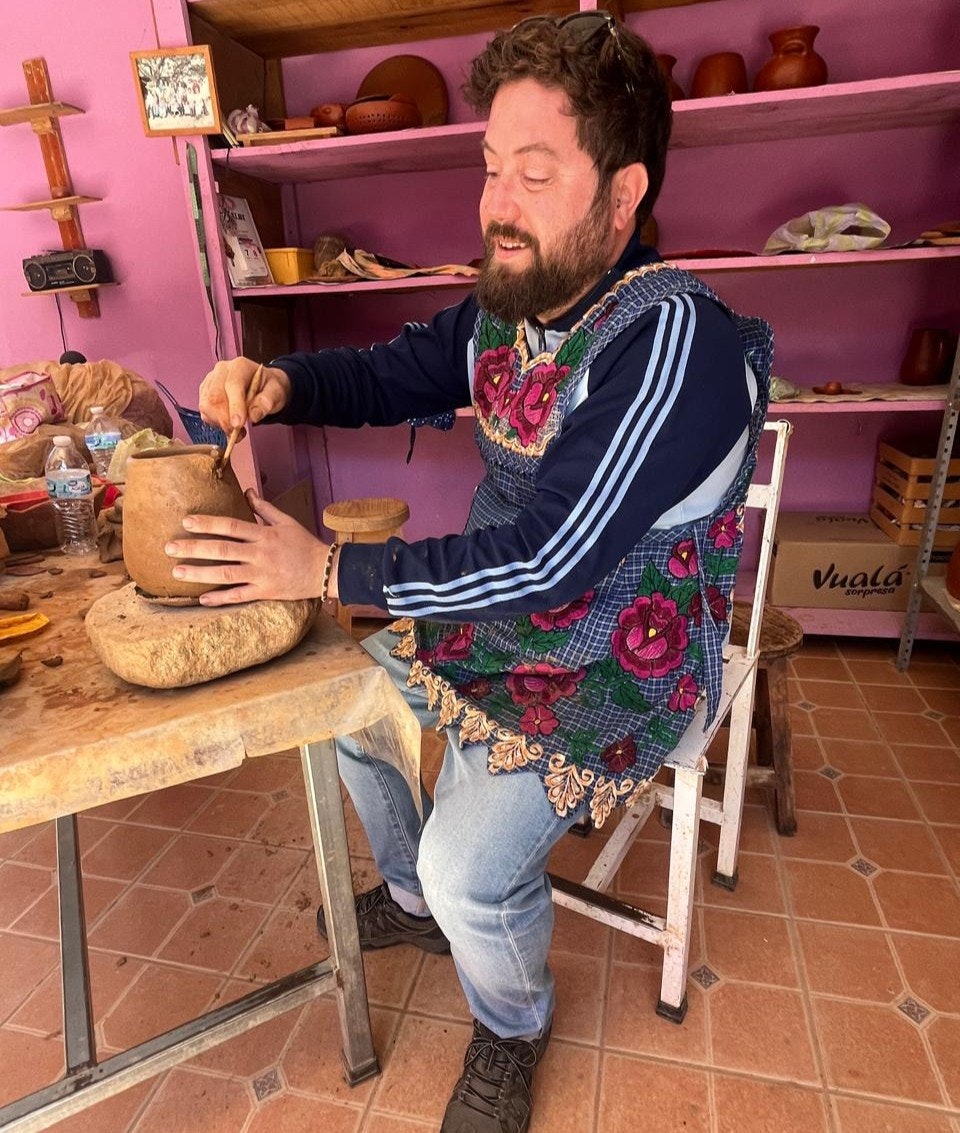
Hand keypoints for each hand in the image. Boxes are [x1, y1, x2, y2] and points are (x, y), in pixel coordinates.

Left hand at [164, 492, 329, 605]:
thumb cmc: (304, 544)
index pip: (231, 526)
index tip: (186, 522)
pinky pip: (240, 596)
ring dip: (200, 573)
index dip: (208, 524)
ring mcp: (262, 575)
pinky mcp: (266, 592)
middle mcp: (260, 554)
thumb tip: (246, 492)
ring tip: (177, 572)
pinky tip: (201, 599)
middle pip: (222, 550)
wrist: (325, 570)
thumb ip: (264, 508)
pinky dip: (221, 598)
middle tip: (169, 547)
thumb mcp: (286, 521)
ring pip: (226, 574)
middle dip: (193, 548)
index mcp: (264, 534)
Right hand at [199, 358, 291, 431]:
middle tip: (239, 433)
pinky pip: (205, 412)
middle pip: (214, 397)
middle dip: (225, 419)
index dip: (234, 406)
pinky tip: (229, 423)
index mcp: (240, 366)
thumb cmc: (268, 387)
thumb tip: (254, 415)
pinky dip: (216, 423)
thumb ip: (267, 402)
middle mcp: (221, 371)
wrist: (263, 386)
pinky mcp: (205, 394)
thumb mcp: (276, 393)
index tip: (238, 424)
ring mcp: (211, 382)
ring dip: (220, 423)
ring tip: (237, 430)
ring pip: (206, 406)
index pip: (232, 385)